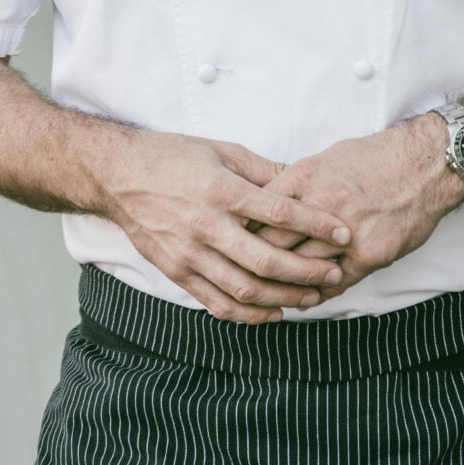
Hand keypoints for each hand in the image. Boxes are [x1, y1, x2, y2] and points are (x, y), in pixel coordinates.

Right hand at [98, 130, 352, 322]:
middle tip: (334, 274)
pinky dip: (249, 313)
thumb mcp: (222, 151)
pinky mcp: (177, 272)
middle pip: (266, 261)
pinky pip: (217, 303)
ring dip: (283, 298)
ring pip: (244, 290)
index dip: (316, 226)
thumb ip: (263, 171)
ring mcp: (189, 254)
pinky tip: (273, 310)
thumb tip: (303, 182)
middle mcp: (206, 226)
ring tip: (312, 297)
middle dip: (306, 272)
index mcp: (221, 190)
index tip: (343, 233)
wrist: (120, 176)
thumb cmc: (174, 157)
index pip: (279, 213)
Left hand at [252, 116, 463, 298]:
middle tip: (238, 276)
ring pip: (301, 269)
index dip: (240, 232)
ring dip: (283, 285)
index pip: (258, 213)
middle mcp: (320, 207)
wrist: (425, 165)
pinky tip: (306, 297)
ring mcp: (345, 233)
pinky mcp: (368, 254)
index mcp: (304, 178)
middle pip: (271, 245)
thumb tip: (269, 203)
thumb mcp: (326, 159)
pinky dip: (318, 292)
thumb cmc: (376, 158)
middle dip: (252, 262)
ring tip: (267, 295)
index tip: (227, 243)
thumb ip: (296, 184)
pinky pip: (335, 283)